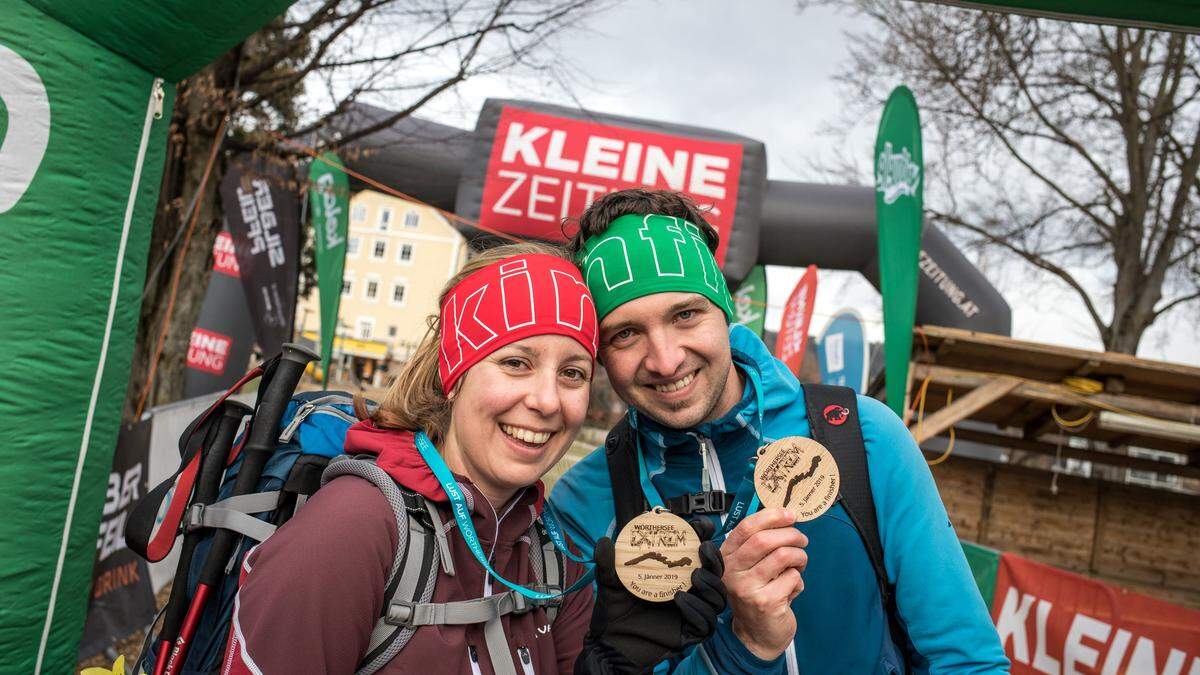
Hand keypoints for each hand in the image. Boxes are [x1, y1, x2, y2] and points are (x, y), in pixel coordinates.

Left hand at [576, 518, 726, 673]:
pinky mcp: (689, 634)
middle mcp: (689, 592)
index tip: (703, 527)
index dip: (705, 539)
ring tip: (694, 576)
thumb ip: (608, 563)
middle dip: (714, 560)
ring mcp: (691, 614)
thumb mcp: (610, 582)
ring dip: (710, 584)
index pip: (698, 555)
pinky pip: (705, 623)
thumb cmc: (615, 611)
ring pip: (717, 598)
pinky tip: (680, 599)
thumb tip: (604, 542)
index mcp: (675, 575)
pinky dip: (696, 609)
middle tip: (702, 549)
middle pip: (715, 574)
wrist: (610, 642)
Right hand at [719, 508, 807, 659]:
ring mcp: (747, 588)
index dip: (771, 516)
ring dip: (800, 557)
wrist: (756, 635)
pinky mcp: (765, 602)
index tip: (789, 514)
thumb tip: (784, 516)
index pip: (746, 527)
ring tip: (799, 565)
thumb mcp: (750, 567)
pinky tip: (791, 589)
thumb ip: (759, 544)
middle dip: (791, 535)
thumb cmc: (757, 594)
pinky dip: (799, 581)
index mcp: (727, 557)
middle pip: (765, 540)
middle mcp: (732, 571)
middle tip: (802, 540)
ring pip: (783, 556)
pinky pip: (793, 578)